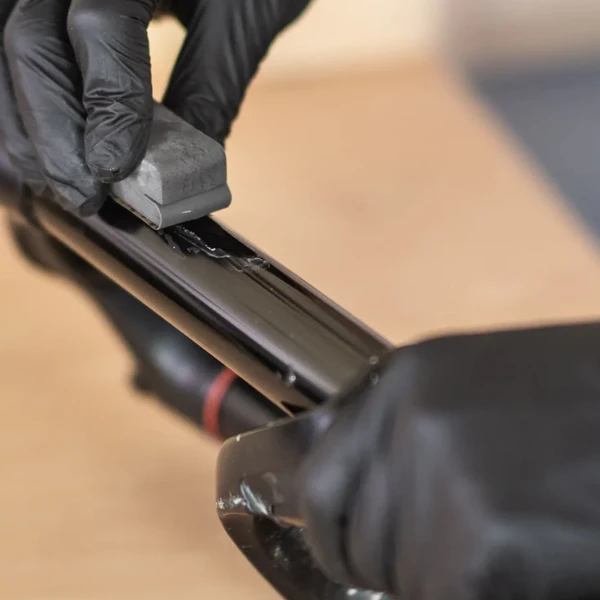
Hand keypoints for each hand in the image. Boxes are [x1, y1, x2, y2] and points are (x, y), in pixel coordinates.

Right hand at [0, 0, 309, 215]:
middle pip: (29, 41)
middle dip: (53, 131)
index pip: (101, 25)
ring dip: (25, 125)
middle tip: (83, 194)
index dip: (105, 105)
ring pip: (4, 50)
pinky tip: (41, 147)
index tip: (113, 171)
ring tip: (58, 183)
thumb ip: (210, 84)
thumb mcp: (242, 16)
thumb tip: (187, 164)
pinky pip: (8, 51)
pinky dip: (20, 104)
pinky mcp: (43, 0)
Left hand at [300, 323, 599, 598]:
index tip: (349, 559)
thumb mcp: (483, 395)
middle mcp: (411, 418)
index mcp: (405, 378)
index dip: (333, 532)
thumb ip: (418, 438)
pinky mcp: (483, 543)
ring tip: (513, 543)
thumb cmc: (588, 403)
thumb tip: (374, 504)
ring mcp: (443, 476)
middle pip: (359, 541)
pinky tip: (534, 563)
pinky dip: (480, 592)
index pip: (320, 480)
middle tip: (457, 557)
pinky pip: (449, 595)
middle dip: (398, 568)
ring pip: (405, 579)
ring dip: (446, 580)